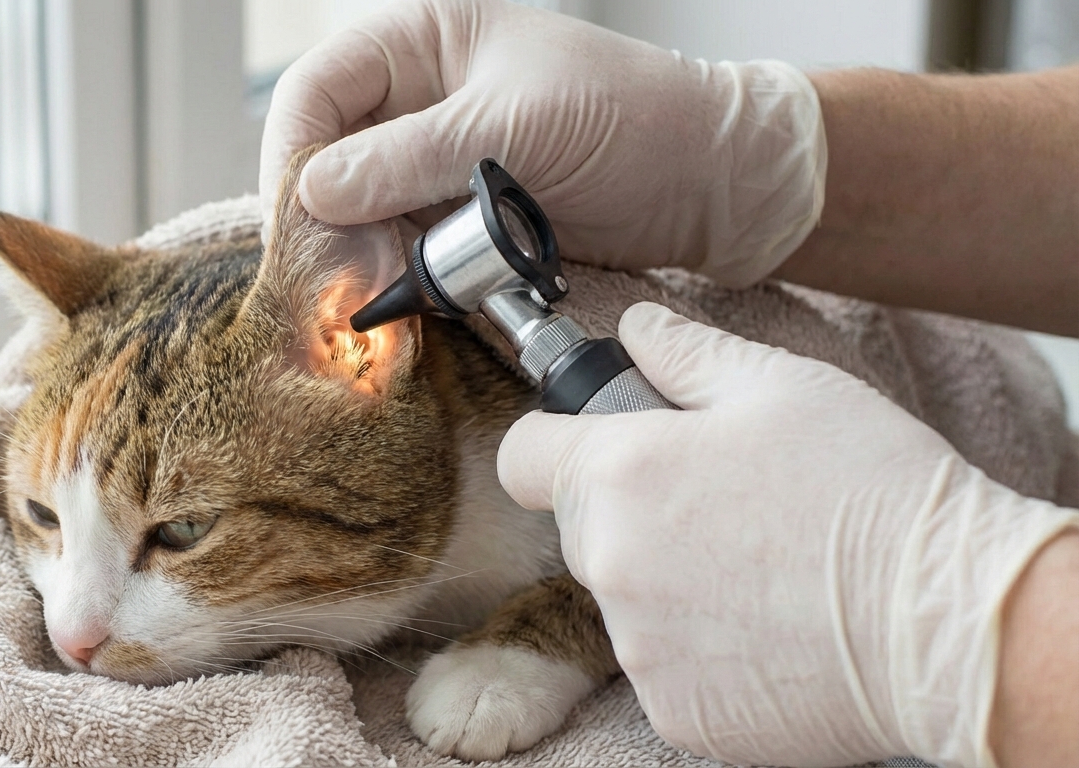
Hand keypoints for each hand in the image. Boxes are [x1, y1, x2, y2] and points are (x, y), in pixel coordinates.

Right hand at [259, 0, 826, 286]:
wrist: (712, 184)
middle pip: (327, 158)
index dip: (294, 151)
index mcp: (424, 42)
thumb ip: (406, 158)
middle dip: (324, 219)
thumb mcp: (512, 127)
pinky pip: (402, 249)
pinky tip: (403, 298)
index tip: (297, 215)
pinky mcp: (460, 220)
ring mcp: (437, 164)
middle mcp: (419, 101)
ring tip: (372, 293)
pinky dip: (397, 277)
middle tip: (332, 275)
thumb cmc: (633, 119)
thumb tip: (312, 191)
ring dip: (359, 256)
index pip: (318, 89)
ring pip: (358, 213)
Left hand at [497, 302, 1078, 766]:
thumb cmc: (871, 489)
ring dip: (668, 583)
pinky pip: (663, 665)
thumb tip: (638, 328)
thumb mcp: (782, 387)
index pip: (523, 455)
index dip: (557, 441)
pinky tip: (769, 628)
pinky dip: (700, 650)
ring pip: (626, 599)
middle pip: (582, 528)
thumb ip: (686, 353)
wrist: (948, 621)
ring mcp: (638, 647)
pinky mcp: (674, 711)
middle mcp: (609, 564)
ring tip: (760, 570)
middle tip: (719, 505)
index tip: (598, 444)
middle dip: (630, 511)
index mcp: (619, 474)